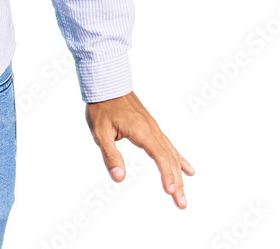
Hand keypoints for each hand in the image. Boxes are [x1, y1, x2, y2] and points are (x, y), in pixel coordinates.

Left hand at [85, 90, 193, 208]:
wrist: (106, 84)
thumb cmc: (102, 106)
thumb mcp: (100, 132)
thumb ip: (110, 155)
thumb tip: (119, 177)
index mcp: (141, 130)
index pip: (159, 156)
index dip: (167, 174)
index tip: (171, 191)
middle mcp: (152, 129)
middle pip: (169, 158)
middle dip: (177, 182)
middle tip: (182, 203)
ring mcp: (153, 128)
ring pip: (171, 153)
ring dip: (179, 174)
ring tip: (183, 193)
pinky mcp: (151, 127)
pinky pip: (168, 145)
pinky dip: (178, 158)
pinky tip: (187, 169)